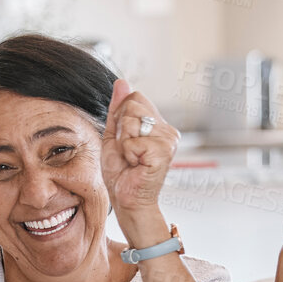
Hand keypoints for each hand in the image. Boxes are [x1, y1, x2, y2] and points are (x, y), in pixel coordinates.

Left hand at [100, 79, 179, 240]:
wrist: (127, 199)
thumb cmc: (122, 172)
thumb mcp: (114, 135)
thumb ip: (118, 109)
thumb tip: (122, 82)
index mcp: (158, 124)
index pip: (135, 97)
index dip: (121, 116)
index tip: (124, 139)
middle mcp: (167, 130)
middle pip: (133, 104)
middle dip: (121, 128)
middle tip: (127, 151)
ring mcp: (168, 140)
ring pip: (132, 121)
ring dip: (123, 142)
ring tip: (132, 159)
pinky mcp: (163, 152)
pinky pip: (133, 139)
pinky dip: (127, 153)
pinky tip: (136, 165)